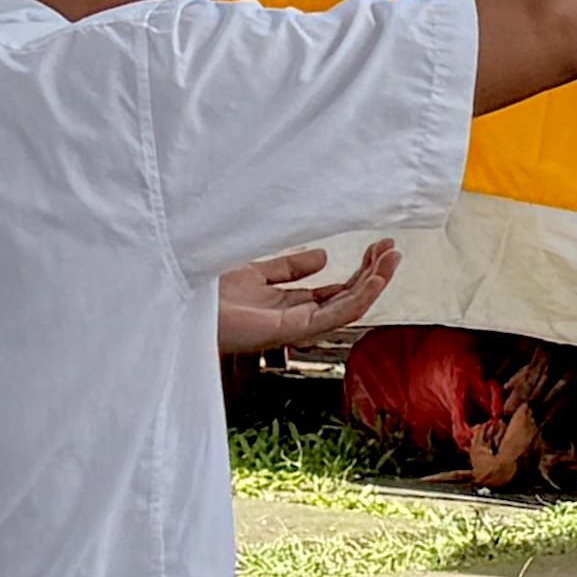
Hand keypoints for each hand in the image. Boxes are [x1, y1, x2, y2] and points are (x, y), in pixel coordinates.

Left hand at [218, 240, 399, 355]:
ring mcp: (294, 326)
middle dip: (374, 273)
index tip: (379, 246)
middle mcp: (295, 317)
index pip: (336, 292)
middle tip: (393, 248)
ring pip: (348, 308)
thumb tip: (323, 256)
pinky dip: (359, 298)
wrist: (182, 298)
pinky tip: (375, 279)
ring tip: (394, 258)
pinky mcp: (289, 330)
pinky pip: (334, 317)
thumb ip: (288, 267)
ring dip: (375, 283)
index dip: (361, 270)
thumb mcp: (256, 269)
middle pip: (347, 298)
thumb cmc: (207, 293)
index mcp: (288, 304)